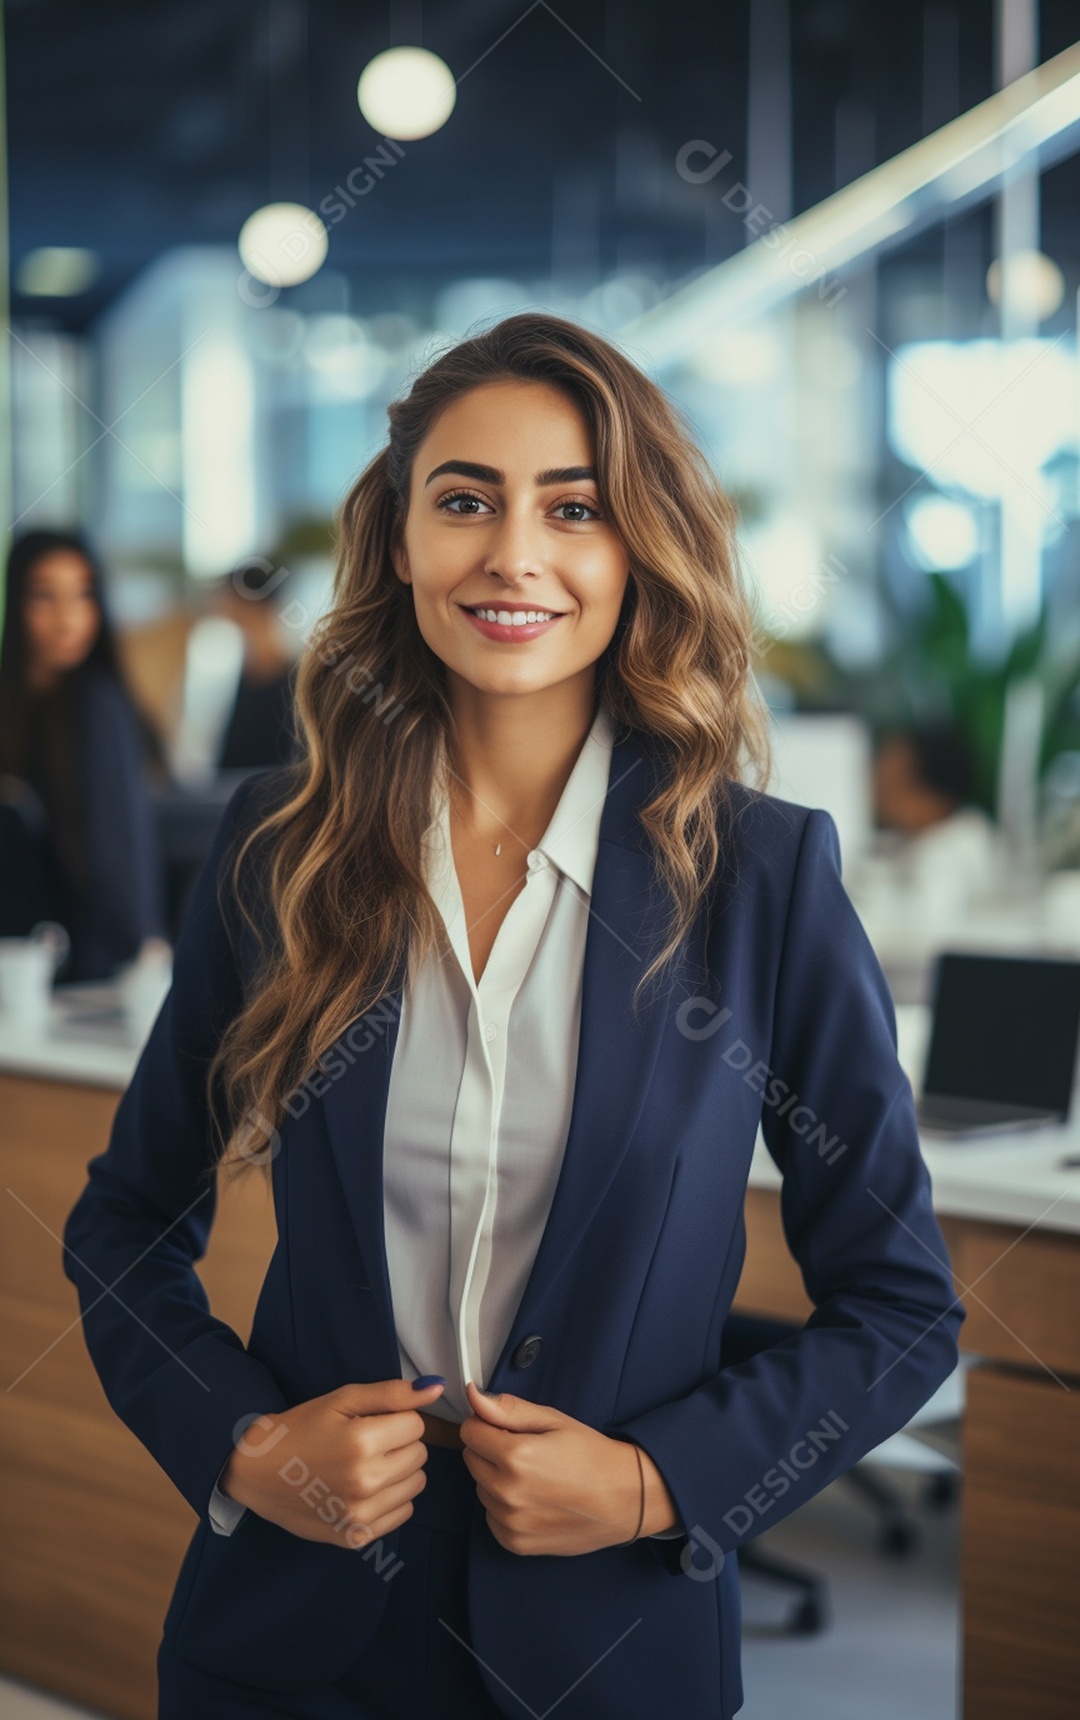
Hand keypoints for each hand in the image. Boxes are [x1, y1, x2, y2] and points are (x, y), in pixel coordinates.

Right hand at [218, 1377, 445, 1549]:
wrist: (258, 1471)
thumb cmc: (302, 1428)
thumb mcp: (343, 1399)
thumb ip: (393, 1394)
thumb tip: (438, 1388)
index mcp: (362, 1442)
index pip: (417, 1426)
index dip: (396, 1419)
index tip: (370, 1422)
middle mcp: (365, 1482)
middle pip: (419, 1455)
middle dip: (399, 1444)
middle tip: (365, 1443)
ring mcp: (360, 1515)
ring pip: (416, 1484)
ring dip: (398, 1472)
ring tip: (364, 1466)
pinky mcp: (356, 1538)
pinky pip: (402, 1513)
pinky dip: (390, 1499)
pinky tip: (362, 1489)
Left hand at [460, 1379, 676, 1555]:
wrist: (624, 1500)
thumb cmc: (592, 1456)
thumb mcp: (553, 1421)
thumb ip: (509, 1409)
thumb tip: (473, 1395)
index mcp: (515, 1456)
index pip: (470, 1430)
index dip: (488, 1424)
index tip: (510, 1429)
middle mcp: (507, 1492)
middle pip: (471, 1458)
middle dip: (491, 1450)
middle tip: (528, 1452)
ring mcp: (510, 1521)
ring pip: (480, 1487)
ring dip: (497, 1479)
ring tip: (535, 1477)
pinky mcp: (515, 1542)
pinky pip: (491, 1516)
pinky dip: (504, 1506)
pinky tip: (534, 1499)